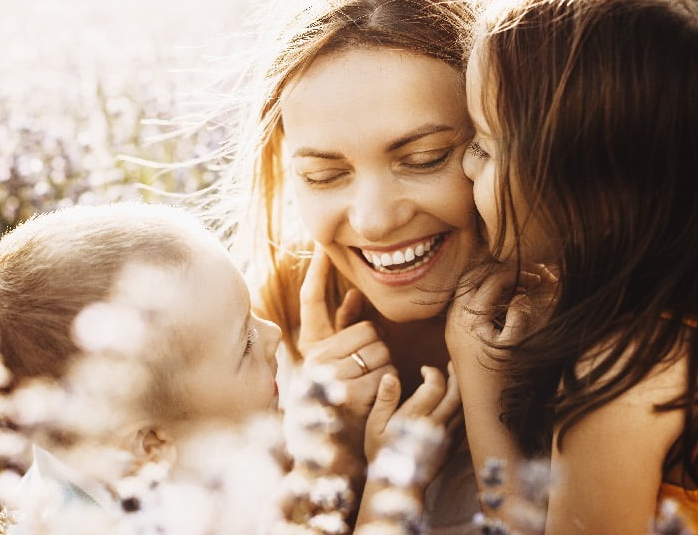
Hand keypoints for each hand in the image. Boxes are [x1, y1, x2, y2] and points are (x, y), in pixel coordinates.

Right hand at [297, 246, 395, 458]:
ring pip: (377, 350)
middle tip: (367, 365)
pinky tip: (375, 396)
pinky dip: (388, 385)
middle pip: (364, 330)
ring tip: (369, 384)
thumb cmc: (335, 400)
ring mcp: (330, 375)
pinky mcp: (349, 394)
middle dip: (375, 346)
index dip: (316, 274)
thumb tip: (356, 295)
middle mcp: (314, 357)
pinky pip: (384, 373)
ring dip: (384, 366)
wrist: (328, 449)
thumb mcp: (335, 362)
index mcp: (310, 346)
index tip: (321, 248)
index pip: (310, 301)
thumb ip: (343, 328)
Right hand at [364, 365, 460, 469]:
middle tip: (450, 365)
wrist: (397, 486)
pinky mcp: (452, 447)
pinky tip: (458, 403)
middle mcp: (434, 425)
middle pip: (455, 394)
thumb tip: (390, 376)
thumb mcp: (375, 425)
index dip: (432, 372)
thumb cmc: (381, 453)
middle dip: (455, 375)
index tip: (424, 370)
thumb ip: (385, 399)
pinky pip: (464, 423)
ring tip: (456, 379)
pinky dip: (464, 408)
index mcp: (414, 417)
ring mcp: (446, 437)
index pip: (434, 386)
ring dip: (462, 391)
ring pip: (463, 408)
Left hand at [446, 264, 551, 369]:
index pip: (494, 280)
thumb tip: (522, 294)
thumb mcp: (515, 344)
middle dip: (504, 271)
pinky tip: (510, 300)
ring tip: (525, 285)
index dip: (521, 274)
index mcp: (468, 317)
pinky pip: (469, 302)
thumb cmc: (503, 379)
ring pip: (470, 287)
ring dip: (495, 282)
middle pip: (475, 276)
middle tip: (532, 275)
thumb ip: (520, 314)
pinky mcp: (456, 332)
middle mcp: (454, 316)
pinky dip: (488, 295)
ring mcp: (452, 324)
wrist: (486, 410)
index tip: (545, 278)